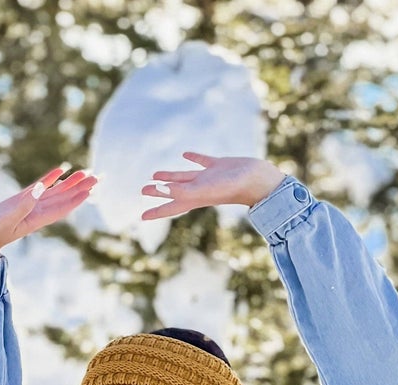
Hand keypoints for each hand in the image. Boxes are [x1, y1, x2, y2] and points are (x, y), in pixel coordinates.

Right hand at [0, 167, 97, 257]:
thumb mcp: (7, 218)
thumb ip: (24, 203)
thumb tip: (41, 187)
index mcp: (36, 218)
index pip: (62, 207)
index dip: (77, 198)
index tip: (92, 188)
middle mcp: (37, 212)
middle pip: (63, 198)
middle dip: (80, 188)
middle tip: (97, 175)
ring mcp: (29, 206)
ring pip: (55, 192)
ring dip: (70, 183)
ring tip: (85, 172)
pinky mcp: (21, 200)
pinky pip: (40, 187)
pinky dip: (51, 178)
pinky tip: (61, 170)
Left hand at [139, 154, 286, 219]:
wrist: (256, 180)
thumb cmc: (232, 188)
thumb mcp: (204, 190)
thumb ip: (183, 191)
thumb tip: (162, 190)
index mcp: (194, 198)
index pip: (171, 206)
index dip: (156, 211)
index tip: (141, 217)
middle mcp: (199, 189)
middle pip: (173, 191)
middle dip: (158, 192)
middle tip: (143, 190)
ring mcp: (209, 177)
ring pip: (184, 177)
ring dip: (170, 176)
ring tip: (155, 174)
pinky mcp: (218, 165)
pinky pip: (201, 161)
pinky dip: (193, 157)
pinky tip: (185, 154)